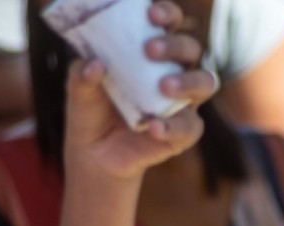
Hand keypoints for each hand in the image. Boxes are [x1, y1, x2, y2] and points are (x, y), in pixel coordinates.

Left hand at [63, 1, 215, 180]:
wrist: (94, 153)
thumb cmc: (91, 109)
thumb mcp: (78, 89)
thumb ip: (82, 74)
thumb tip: (95, 64)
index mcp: (152, 53)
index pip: (170, 24)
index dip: (168, 13)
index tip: (151, 13)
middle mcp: (175, 72)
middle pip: (192, 49)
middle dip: (176, 45)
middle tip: (150, 49)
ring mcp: (183, 102)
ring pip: (206, 83)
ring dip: (188, 80)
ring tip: (164, 86)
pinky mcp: (183, 133)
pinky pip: (190, 127)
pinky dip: (172, 126)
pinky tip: (152, 127)